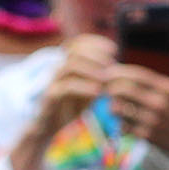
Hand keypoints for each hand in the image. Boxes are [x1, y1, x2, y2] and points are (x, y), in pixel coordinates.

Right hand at [14, 37, 115, 169]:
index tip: (113, 50)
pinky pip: (65, 88)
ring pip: (68, 66)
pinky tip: (98, 92)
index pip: (77, 43)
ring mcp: (53, 82)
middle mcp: (58, 69)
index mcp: (67, 64)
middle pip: (73, 51)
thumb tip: (118, 68)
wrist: (50, 127)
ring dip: (90, 70)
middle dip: (95, 54)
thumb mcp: (88, 88)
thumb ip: (99, 77)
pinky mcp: (50, 98)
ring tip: (106, 78)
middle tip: (111, 63)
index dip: (94, 42)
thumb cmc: (71, 106)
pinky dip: (83, 88)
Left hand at [105, 66, 168, 169]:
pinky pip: (123, 126)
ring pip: (119, 109)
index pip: (137, 74)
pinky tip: (125, 122)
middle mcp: (160, 104)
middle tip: (105, 88)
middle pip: (123, 90)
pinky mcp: (147, 136)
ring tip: (115, 105)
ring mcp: (152, 121)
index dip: (118, 71)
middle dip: (109, 87)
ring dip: (113, 106)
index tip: (108, 71)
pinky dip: (121, 123)